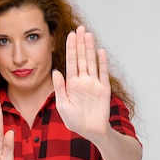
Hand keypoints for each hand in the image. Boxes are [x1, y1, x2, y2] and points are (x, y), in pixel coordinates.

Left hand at [52, 25, 110, 140]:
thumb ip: (59, 87)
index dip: (70, 48)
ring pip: (91, 62)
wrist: (91, 132)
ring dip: (90, 48)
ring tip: (89, 34)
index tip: (70, 35)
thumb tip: (55, 71)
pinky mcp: (104, 89)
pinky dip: (102, 63)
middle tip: (80, 28)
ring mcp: (94, 84)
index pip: (70, 62)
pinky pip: (102, 73)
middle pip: (81, 58)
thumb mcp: (62, 104)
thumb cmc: (75, 121)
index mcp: (71, 84)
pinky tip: (100, 51)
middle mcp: (83, 81)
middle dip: (80, 43)